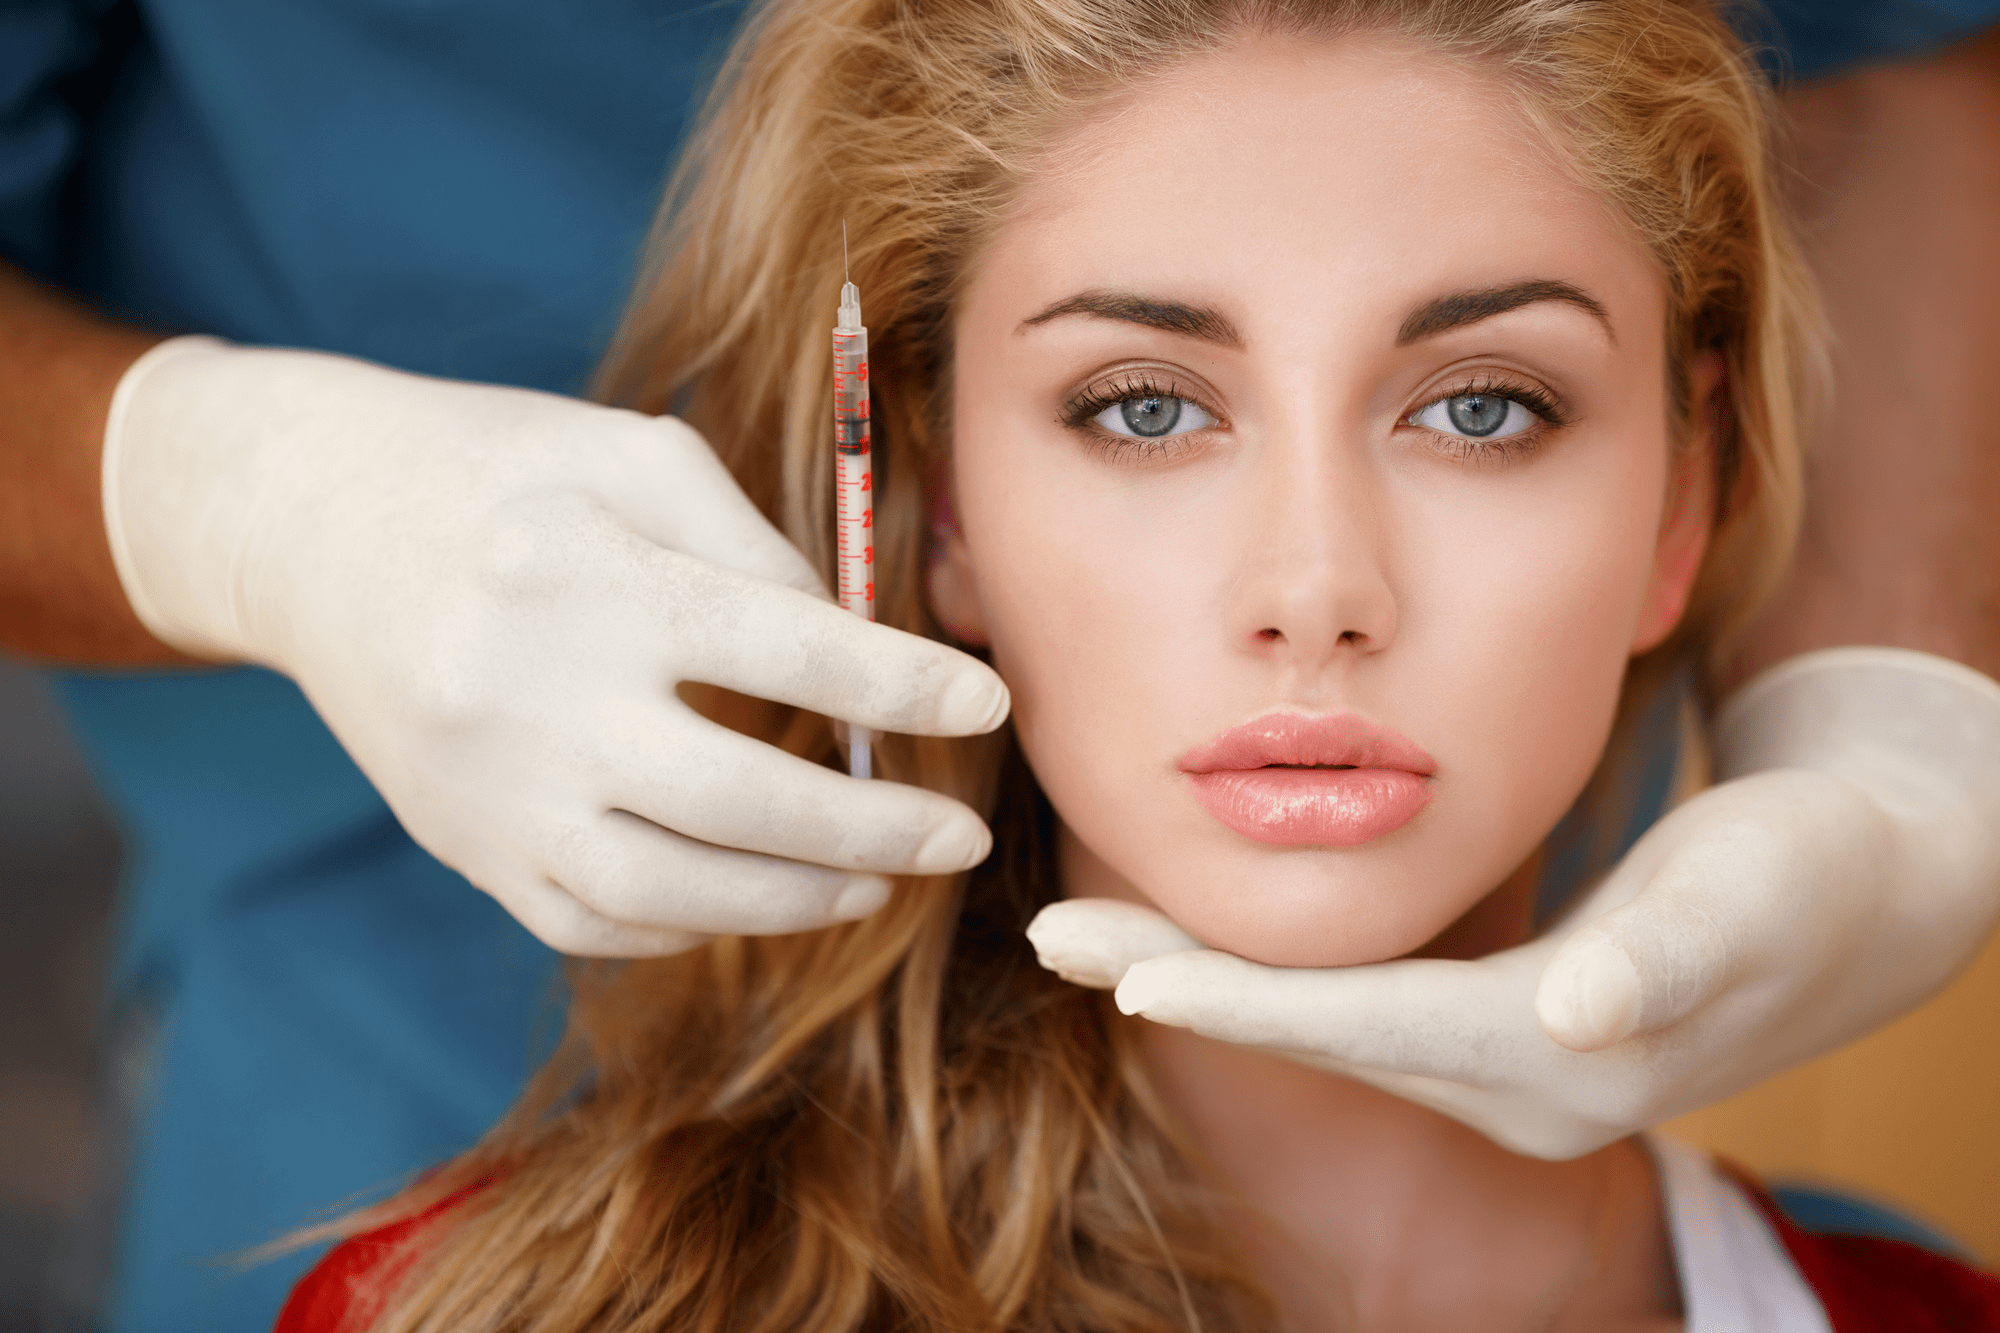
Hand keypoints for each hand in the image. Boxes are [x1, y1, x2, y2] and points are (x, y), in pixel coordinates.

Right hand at [102, 338, 1008, 955]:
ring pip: (673, 892)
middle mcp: (535, 699)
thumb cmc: (501, 472)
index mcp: (593, 578)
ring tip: (875, 882)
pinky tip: (757, 891)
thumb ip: (755, 545)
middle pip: (742, 801)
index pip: (789, 650)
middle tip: (963, 839)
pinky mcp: (462, 848)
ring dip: (797, 899)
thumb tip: (857, 656)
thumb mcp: (630, 454)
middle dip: (878, 831)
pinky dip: (696, 920)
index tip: (989, 706)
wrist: (311, 531)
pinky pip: (598, 923)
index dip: (906, 685)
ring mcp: (490, 792)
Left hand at [1027, 649, 1999, 1158]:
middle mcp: (1520, 1089)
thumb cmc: (1808, 869)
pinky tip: (1210, 938)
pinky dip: (1274, 974)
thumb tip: (1574, 1016)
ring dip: (1209, 978)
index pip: (1367, 1031)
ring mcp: (1511, 1073)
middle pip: (1317, 1035)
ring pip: (1327, 1025)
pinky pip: (1361, 1010)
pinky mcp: (1506, 1037)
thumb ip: (1662, 958)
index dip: (1246, 1001)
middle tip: (1052, 936)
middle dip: (1183, 985)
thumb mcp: (1745, 896)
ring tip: (1091, 932)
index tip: (1127, 973)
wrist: (1868, 888)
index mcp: (1559, 1061)